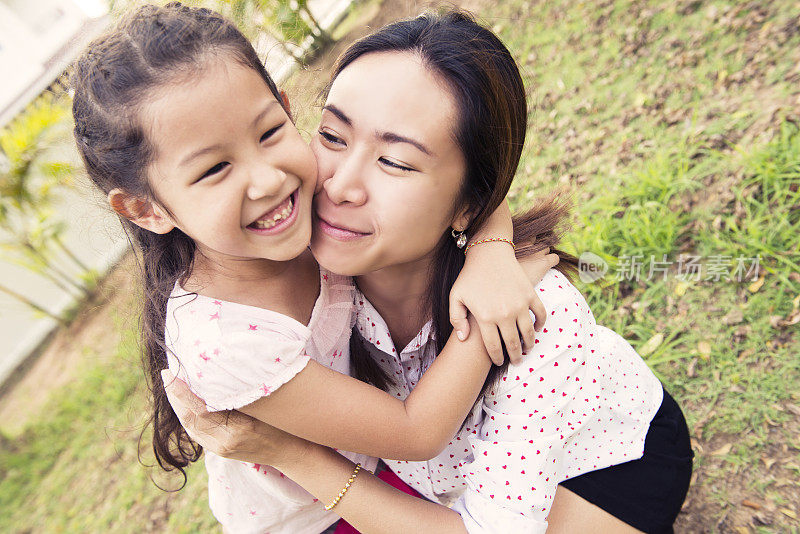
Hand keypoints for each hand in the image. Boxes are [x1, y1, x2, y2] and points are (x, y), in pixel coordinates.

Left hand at [161, 370, 310, 466]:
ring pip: (189, 426)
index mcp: (238, 428)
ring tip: (171, 384)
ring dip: (178, 405)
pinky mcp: (218, 451)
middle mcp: (225, 442)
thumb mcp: (266, 404)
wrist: (289, 452)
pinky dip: (187, 415)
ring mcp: (220, 450)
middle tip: (166, 373)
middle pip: (190, 418)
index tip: (172, 372)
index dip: (183, 391)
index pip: (201, 409)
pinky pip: (196, 432)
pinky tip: (183, 402)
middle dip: (175, 395)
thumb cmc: (283, 422)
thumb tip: (217, 372)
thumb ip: (241, 394)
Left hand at [449, 245, 558, 364]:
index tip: (499, 361)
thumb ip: (457, 319)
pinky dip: (541, 324)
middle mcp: (504, 314)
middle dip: (515, 356)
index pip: (494, 347)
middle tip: (515, 361)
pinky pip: (541, 315)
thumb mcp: (456, 296)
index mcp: (485, 317)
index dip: (497, 358)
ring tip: (526, 348)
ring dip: (529, 344)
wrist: (489, 252)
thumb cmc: (469, 275)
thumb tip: (463, 338)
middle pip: (513, 344)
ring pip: (529, 333)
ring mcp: (519, 305)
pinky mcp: (530, 295)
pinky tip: (536, 328)